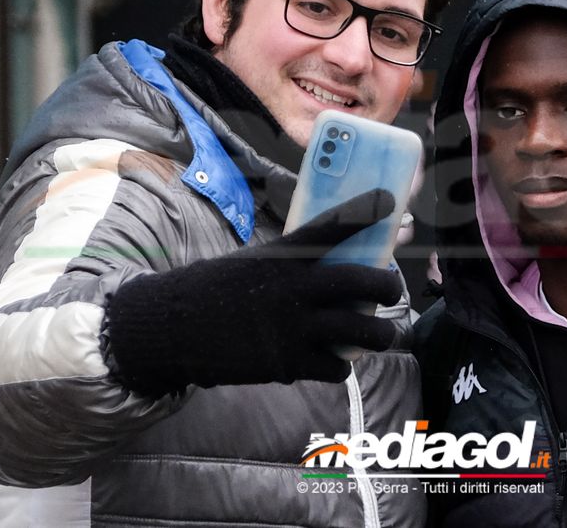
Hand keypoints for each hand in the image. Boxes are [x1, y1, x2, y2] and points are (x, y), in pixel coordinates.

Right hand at [106, 189, 402, 395]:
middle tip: (392, 289)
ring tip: (382, 335)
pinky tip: (337, 360)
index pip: (330, 226)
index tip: (388, 199)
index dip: (363, 211)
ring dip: (380, 334)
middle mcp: (293, 288)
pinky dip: (342, 365)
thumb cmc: (215, 291)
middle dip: (388, 285)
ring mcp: (293, 328)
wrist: (174, 329)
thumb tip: (335, 264)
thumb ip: (291, 264)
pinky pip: (335, 366)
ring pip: (360, 330)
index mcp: (282, 257)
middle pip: (361, 281)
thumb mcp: (251, 263)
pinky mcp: (288, 363)